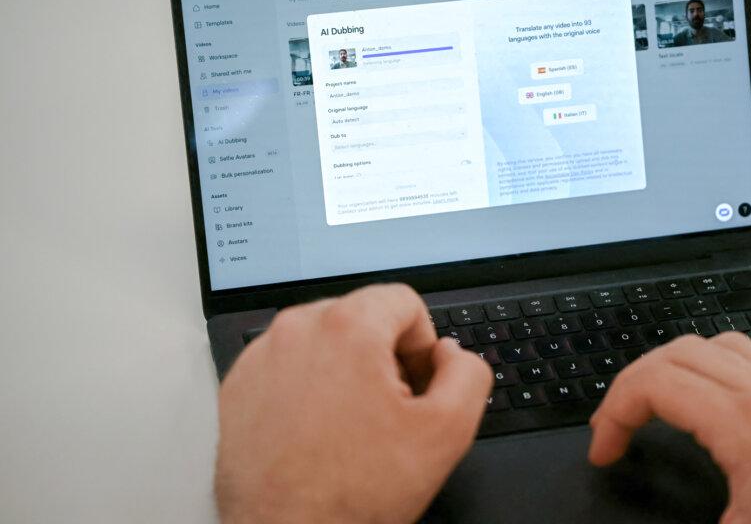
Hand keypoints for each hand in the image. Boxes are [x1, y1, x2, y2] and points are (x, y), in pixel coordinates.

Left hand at [215, 283, 492, 523]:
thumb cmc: (352, 493)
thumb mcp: (446, 432)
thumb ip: (467, 374)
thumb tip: (450, 354)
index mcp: (348, 328)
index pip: (404, 302)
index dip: (422, 345)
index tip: (415, 384)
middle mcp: (297, 330)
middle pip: (362, 317)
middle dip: (383, 357)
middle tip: (388, 412)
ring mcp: (262, 357)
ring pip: (324, 340)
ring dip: (345, 371)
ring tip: (351, 426)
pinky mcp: (239, 385)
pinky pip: (288, 365)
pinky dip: (307, 388)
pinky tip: (318, 432)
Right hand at [588, 332, 750, 523]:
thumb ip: (685, 513)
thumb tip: (650, 518)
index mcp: (745, 424)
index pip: (656, 383)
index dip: (615, 412)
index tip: (606, 447)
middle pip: (678, 351)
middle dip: (634, 383)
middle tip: (617, 424)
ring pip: (718, 342)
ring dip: (677, 366)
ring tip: (658, 402)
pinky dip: (724, 366)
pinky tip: (720, 394)